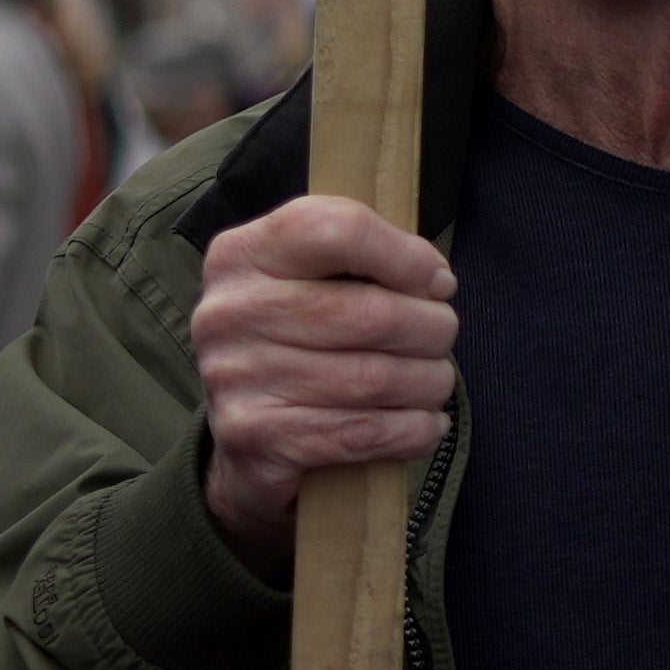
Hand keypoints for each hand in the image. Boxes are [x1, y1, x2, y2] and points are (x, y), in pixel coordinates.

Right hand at [191, 195, 462, 570]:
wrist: (243, 430)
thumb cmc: (303, 335)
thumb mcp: (319, 275)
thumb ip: (371, 256)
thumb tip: (436, 283)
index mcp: (245, 253)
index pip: (341, 232)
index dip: (409, 257)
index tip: (439, 284)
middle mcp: (229, 311)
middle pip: (374, 314)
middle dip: (434, 330)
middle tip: (440, 339)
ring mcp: (235, 377)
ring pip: (376, 379)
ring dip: (429, 383)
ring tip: (433, 382)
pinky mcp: (253, 437)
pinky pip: (364, 433)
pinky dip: (414, 429)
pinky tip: (425, 423)